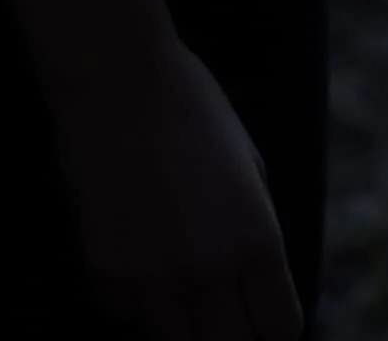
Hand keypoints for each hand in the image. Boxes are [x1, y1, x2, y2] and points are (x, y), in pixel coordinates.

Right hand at [50, 40, 302, 340]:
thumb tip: (257, 284)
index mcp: (258, 239)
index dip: (269, 323)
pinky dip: (133, 298)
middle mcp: (212, 268)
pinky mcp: (108, 272)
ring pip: (176, 339)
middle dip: (230, 332)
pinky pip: (127, 314)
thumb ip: (256, 229)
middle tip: (217, 308)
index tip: (255, 311)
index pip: (280, 327)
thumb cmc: (188, 104)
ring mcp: (157, 276)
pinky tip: (133, 253)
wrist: (116, 72)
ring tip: (171, 274)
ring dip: (179, 318)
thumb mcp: (248, 163)